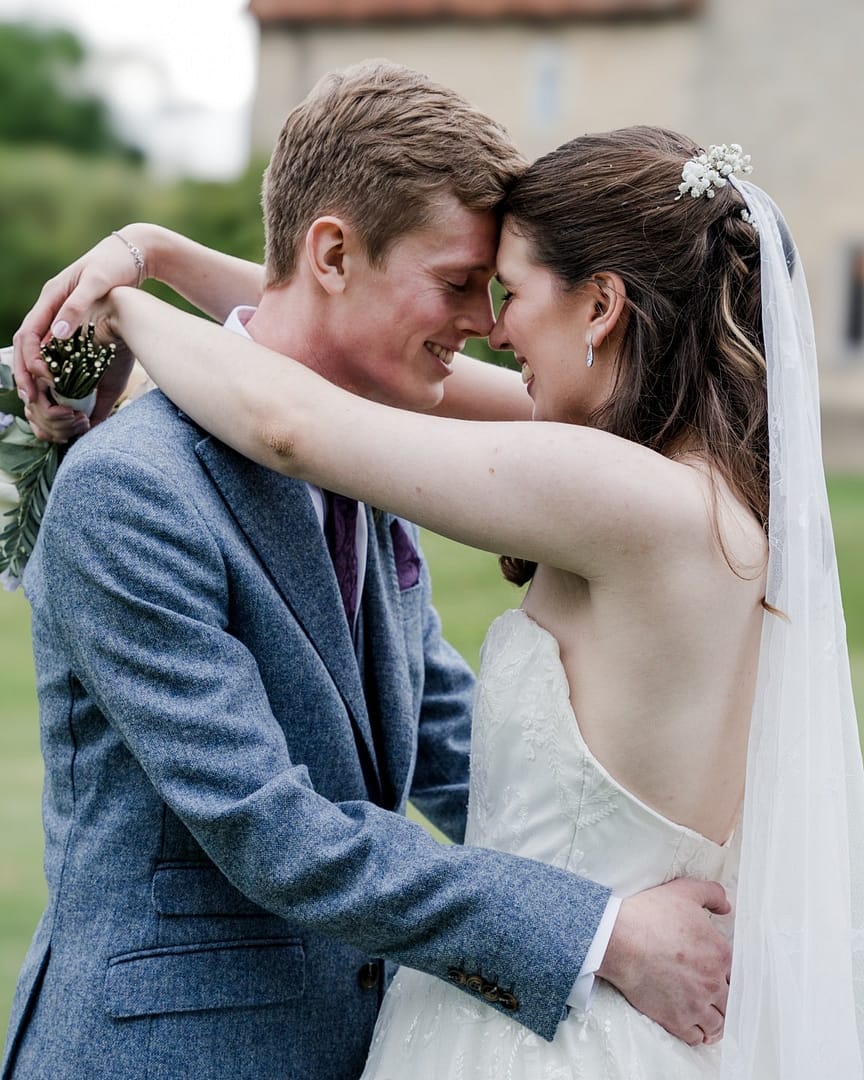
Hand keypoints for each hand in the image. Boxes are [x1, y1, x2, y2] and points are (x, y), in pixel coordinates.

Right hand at [12, 229, 146, 405]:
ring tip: (43, 398)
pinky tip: (63, 385)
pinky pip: (59, 346)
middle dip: (26, 371)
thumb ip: (77, 306)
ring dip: (38, 372)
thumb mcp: (97, 282)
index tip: (37, 382)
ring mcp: (63, 313)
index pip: (27, 333)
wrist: (135, 253)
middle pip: (27, 343)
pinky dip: (57, 366)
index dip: (28, 359)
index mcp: (51, 296)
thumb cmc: (116, 263)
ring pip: (40, 347)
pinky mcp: (78, 320)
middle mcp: (52, 305)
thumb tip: (56, 334)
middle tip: (31, 399)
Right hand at [597, 878, 731, 1045]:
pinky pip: (698, 1037)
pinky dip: (699, 1033)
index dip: (728, 973)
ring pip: (718, 1023)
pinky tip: (694, 1026)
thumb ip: (712, 894)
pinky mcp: (677, 1019)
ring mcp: (696, 1004)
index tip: (719, 973)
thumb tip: (726, 907)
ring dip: (715, 1020)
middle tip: (714, 995)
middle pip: (731, 1001)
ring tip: (708, 1015)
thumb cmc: (649, 915)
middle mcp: (713, 982)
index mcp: (720, 954)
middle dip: (724, 998)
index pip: (737, 973)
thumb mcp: (684, 891)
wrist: (620, 939)